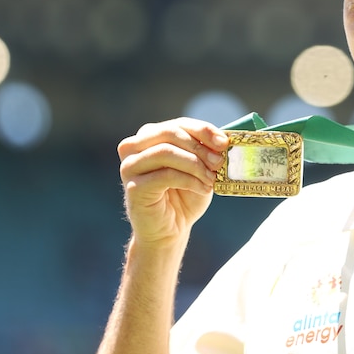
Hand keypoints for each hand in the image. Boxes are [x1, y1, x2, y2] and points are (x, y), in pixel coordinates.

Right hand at [117, 118, 228, 247]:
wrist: (170, 230)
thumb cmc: (185, 195)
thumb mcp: (200, 168)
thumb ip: (205, 150)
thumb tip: (223, 138)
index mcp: (150, 136)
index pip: (178, 124)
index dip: (203, 130)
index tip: (224, 142)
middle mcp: (134, 147)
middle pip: (170, 133)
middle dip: (200, 147)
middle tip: (220, 161)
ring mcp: (130, 166)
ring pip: (166, 152)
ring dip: (195, 164)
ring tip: (212, 178)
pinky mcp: (133, 186)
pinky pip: (165, 175)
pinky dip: (190, 180)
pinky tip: (203, 189)